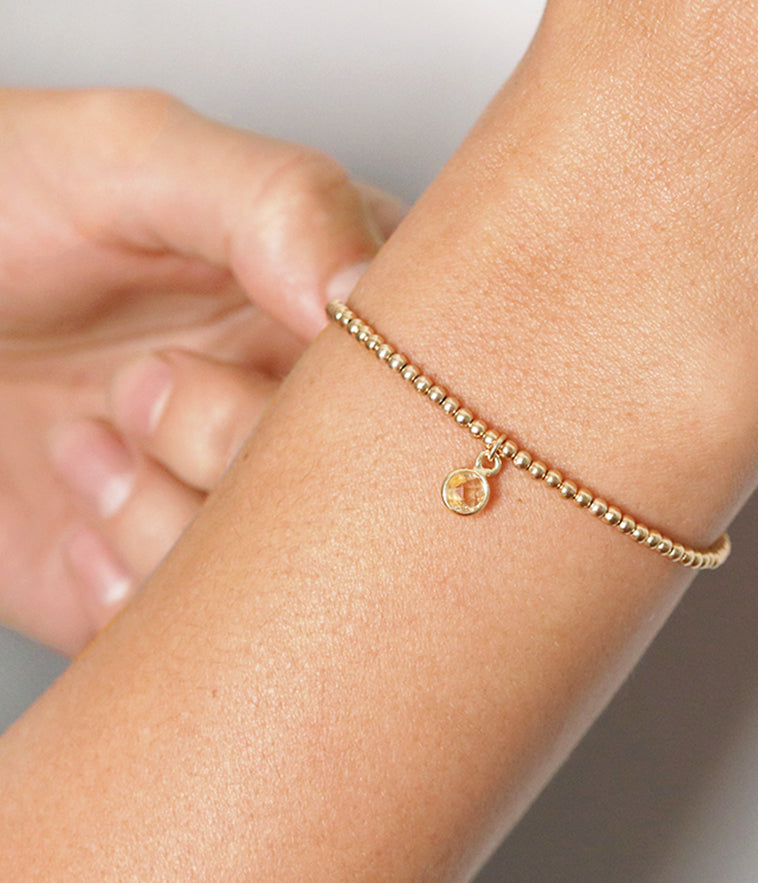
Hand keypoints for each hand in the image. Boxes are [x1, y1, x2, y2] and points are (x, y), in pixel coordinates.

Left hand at [0, 88, 400, 653]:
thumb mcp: (130, 158)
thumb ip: (275, 199)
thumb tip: (366, 289)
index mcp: (335, 316)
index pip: (415, 383)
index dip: (353, 395)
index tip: (260, 362)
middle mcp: (303, 419)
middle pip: (354, 496)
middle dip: (230, 447)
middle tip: (141, 383)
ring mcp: (240, 507)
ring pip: (278, 579)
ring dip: (163, 521)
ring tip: (91, 439)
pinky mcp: (177, 586)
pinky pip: (196, 639)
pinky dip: (125, 591)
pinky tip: (83, 508)